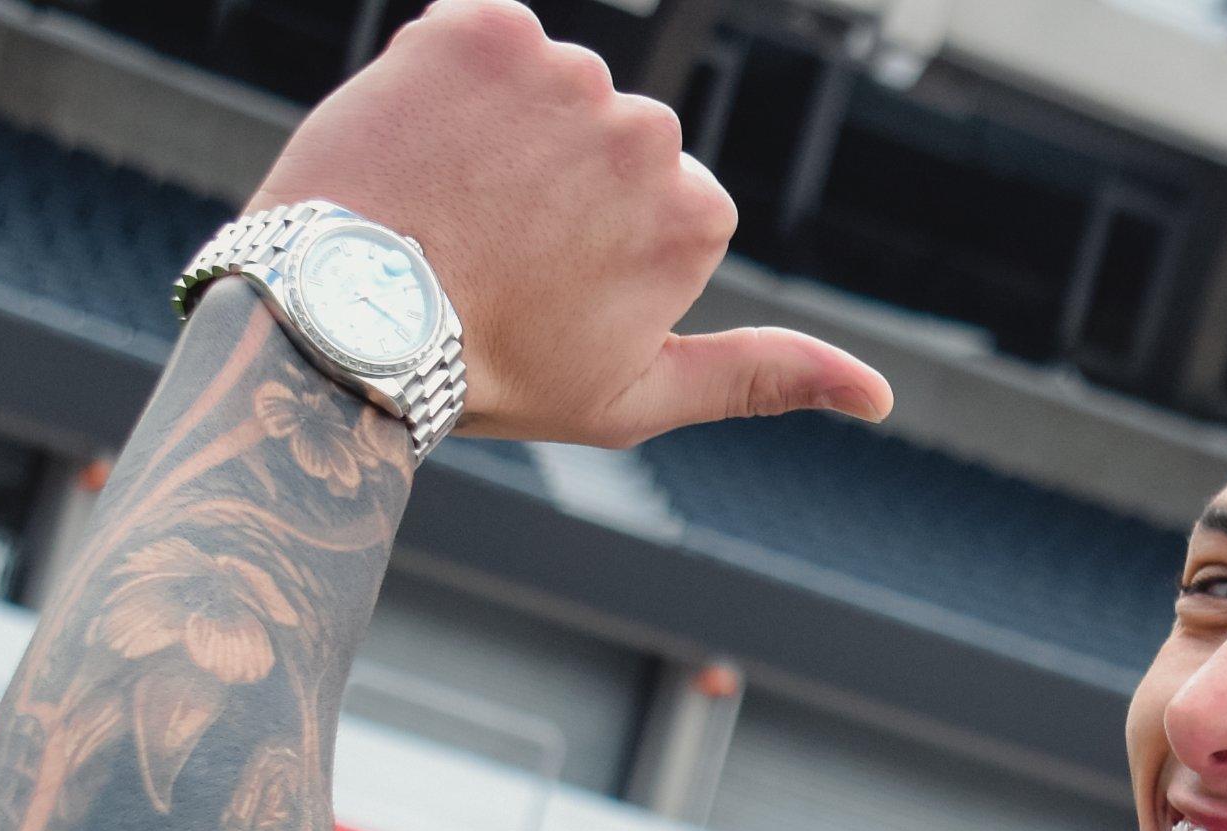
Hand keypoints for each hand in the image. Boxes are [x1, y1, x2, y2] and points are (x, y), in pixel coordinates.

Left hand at [250, 0, 889, 445]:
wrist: (345, 319)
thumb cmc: (495, 373)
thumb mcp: (639, 397)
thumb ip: (765, 376)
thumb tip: (882, 397)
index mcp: (693, 213)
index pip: (666, 204)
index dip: (603, 250)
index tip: (549, 288)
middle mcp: (643, 130)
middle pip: (614, 140)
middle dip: (563, 181)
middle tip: (493, 246)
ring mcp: (559, 71)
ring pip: (549, 88)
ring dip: (506, 129)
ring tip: (451, 200)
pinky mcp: (477, 26)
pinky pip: (483, 38)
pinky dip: (452, 80)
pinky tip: (425, 147)